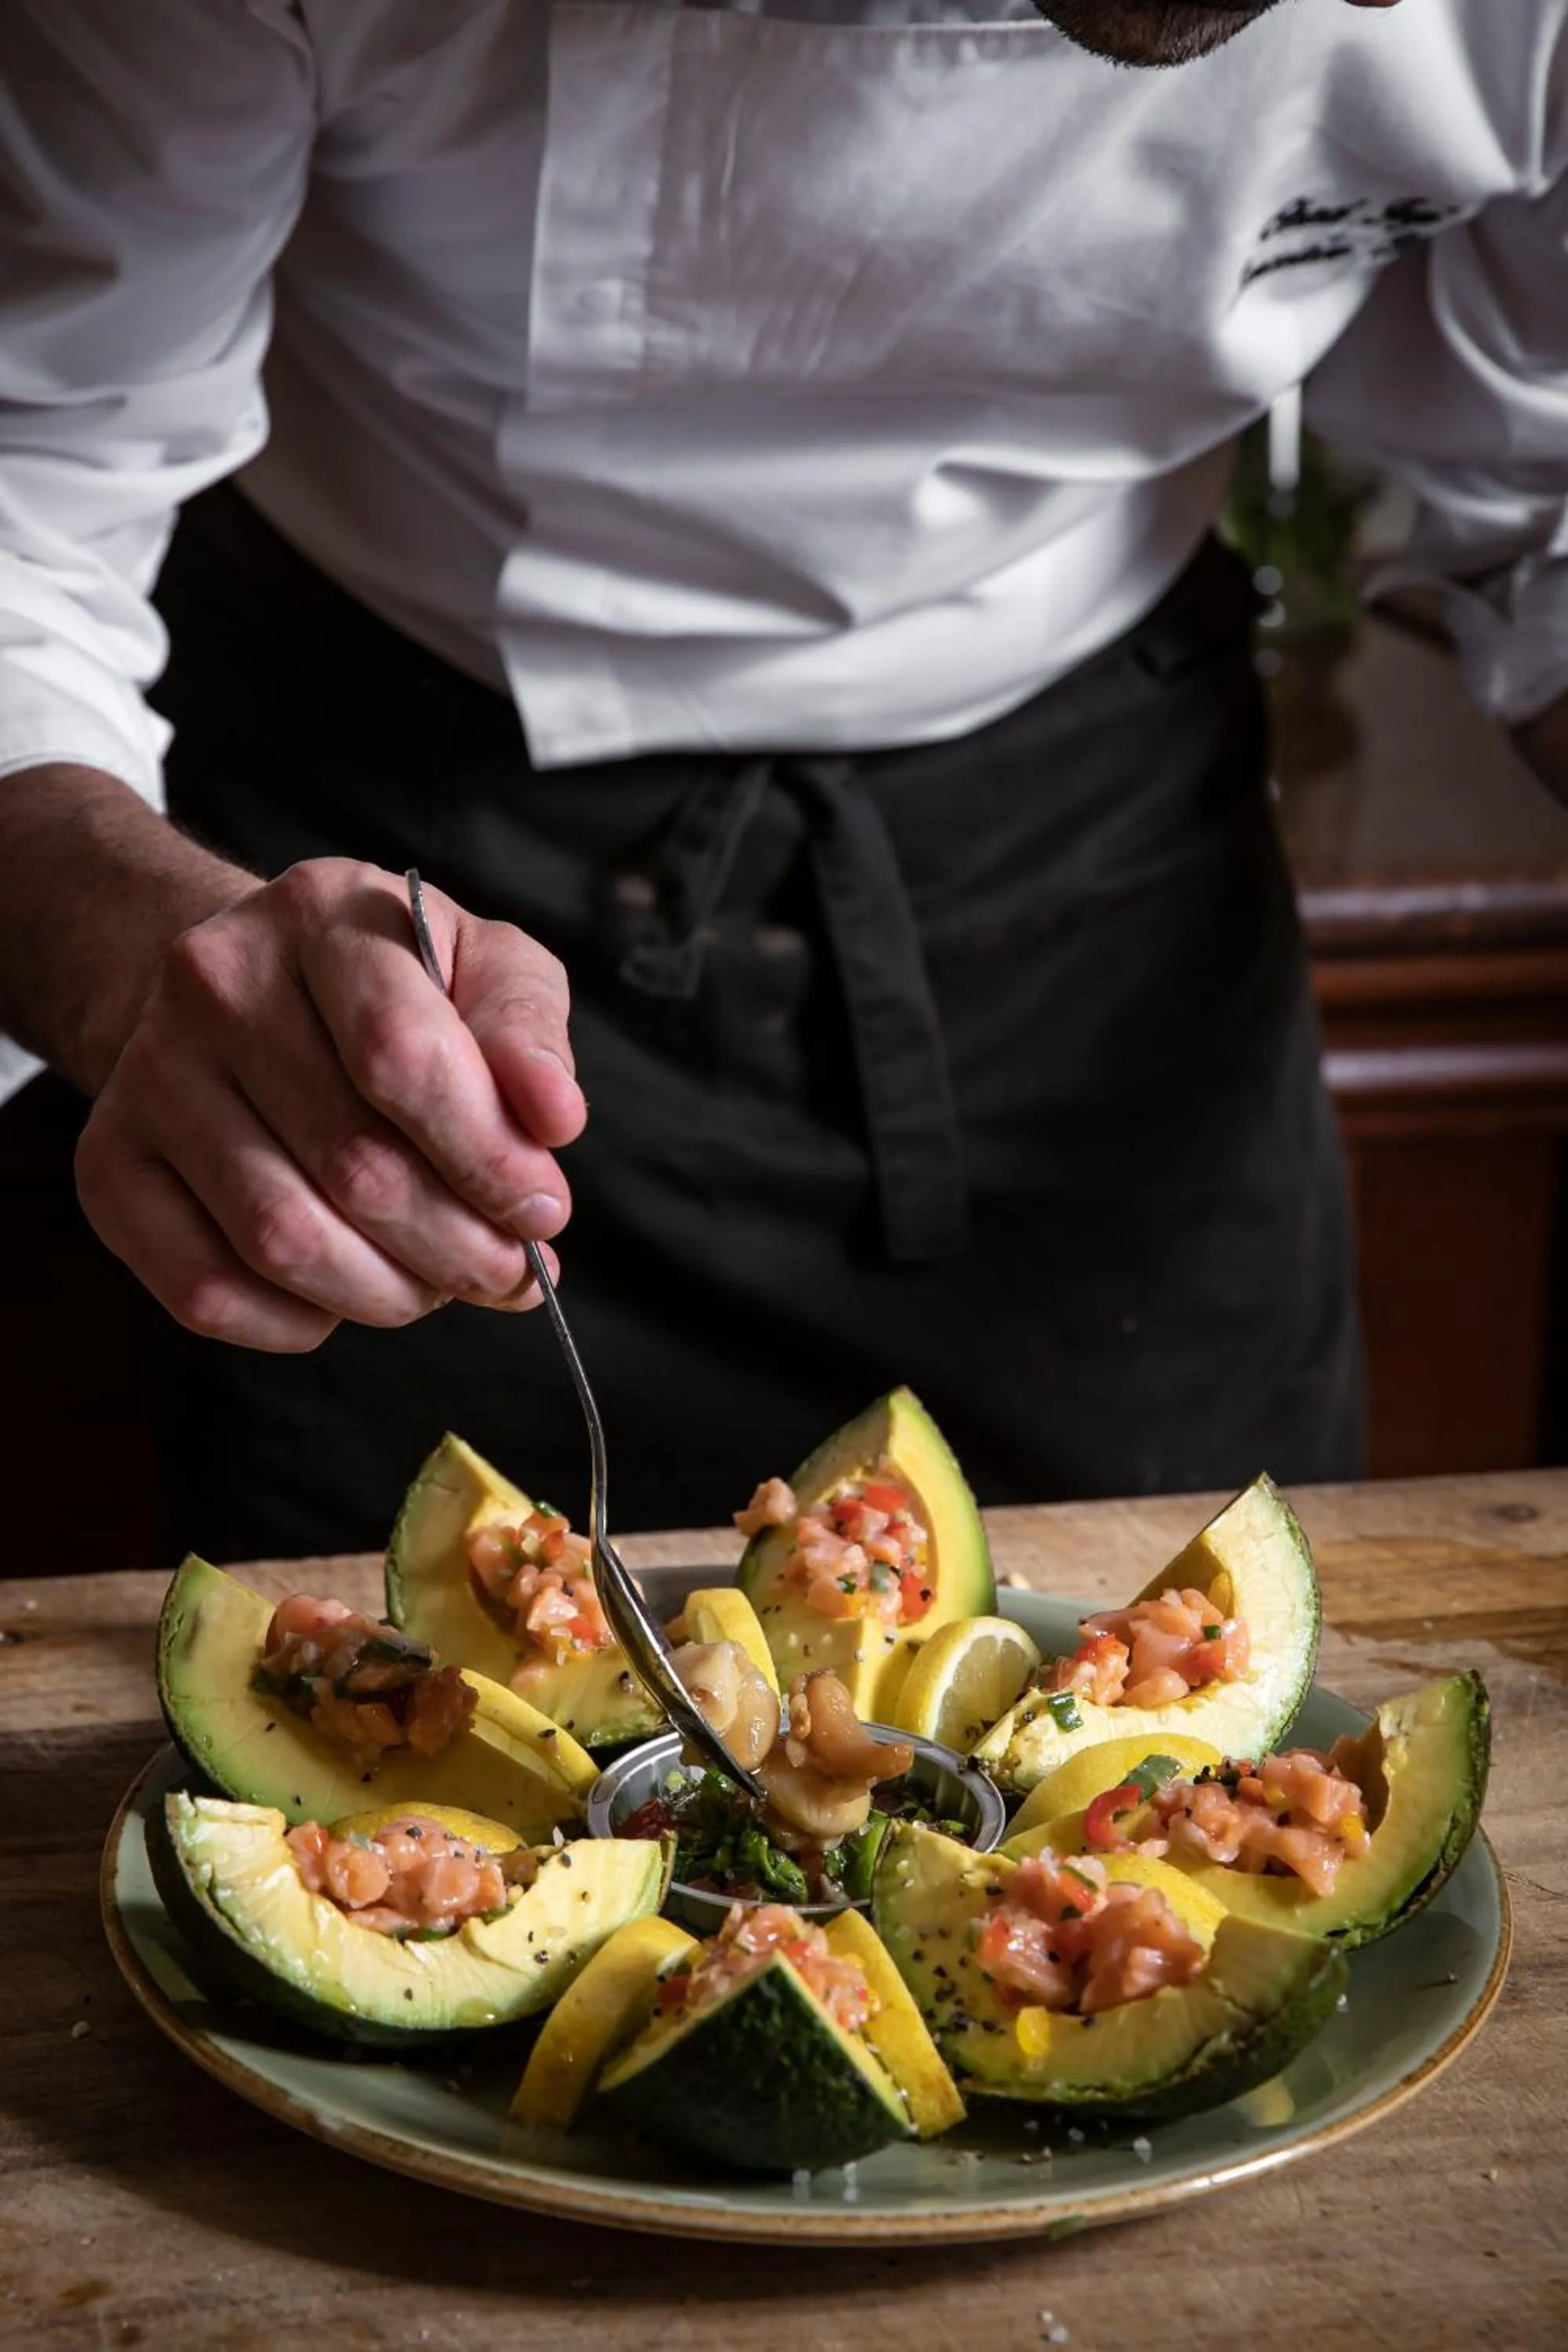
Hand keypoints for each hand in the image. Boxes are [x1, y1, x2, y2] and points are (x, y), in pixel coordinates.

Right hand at [74, 858, 585, 1349]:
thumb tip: (553, 1121)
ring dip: (387, 1293)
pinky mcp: (109, 1165)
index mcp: (321, 913)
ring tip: (436, 1283)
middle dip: (456, 1245)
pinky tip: (346, 1294)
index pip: (402, 1056)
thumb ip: (529, 1036)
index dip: (488, 1158)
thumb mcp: (485, 968)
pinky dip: (298, 1322)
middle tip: (506, 1270)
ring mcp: (149, 1075)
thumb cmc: (393, 990)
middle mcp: (213, 981)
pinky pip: (205, 1291)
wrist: (246, 990)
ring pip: (281, 1240)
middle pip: (352, 1164)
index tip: (544, 1213)